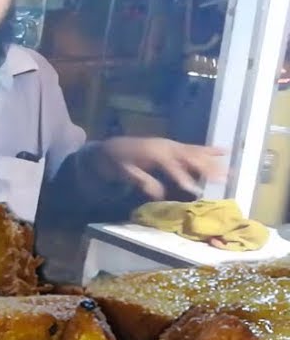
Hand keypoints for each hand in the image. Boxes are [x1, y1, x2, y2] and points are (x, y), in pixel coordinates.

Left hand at [96, 137, 226, 200]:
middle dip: (207, 168)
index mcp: (153, 152)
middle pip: (189, 156)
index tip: (194, 189)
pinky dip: (209, 150)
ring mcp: (171, 144)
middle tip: (224, 179)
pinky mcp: (174, 146)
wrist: (110, 147)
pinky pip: (194, 148)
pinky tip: (225, 151)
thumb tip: (159, 195)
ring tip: (229, 171)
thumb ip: (142, 181)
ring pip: (196, 152)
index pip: (172, 165)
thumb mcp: (124, 172)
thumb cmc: (115, 162)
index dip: (183, 177)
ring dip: (213, 162)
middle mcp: (166, 145)